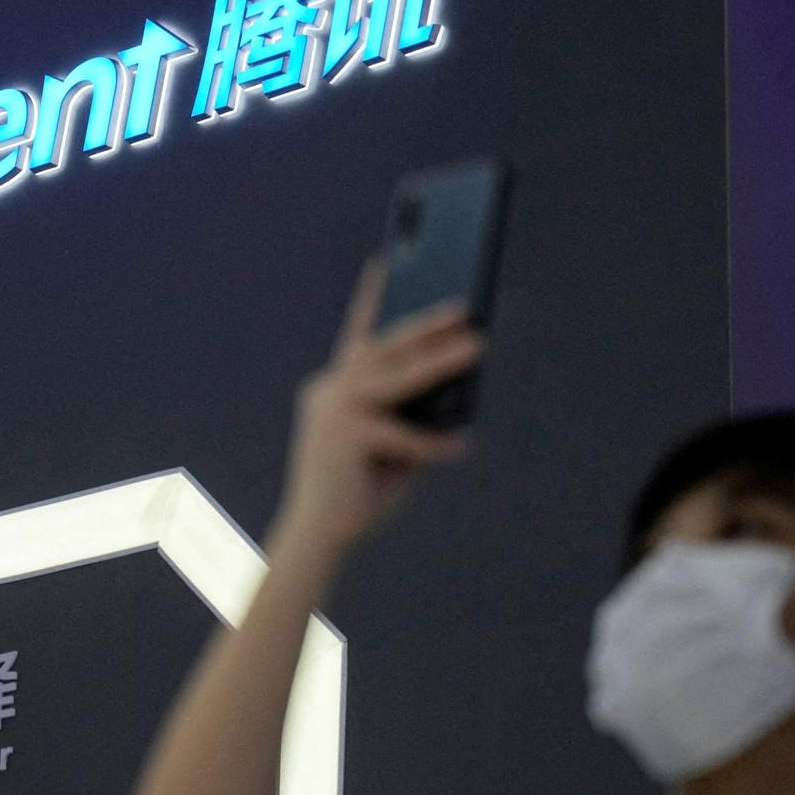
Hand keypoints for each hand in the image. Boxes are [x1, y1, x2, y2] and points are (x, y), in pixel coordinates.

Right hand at [274, 258, 481, 552]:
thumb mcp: (391, 444)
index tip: (386, 260)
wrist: (317, 534)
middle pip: (384, 348)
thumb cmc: (358, 489)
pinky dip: (434, 442)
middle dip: (426, 325)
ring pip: (395, 377)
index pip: (356, 333)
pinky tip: (461, 446)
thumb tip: (454, 388)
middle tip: (464, 308)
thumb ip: (412, 414)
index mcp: (333, 388)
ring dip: (439, 361)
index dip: (371, 297)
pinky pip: (402, 434)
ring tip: (477, 346)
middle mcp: (329, 390)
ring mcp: (334, 410)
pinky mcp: (346, 436)